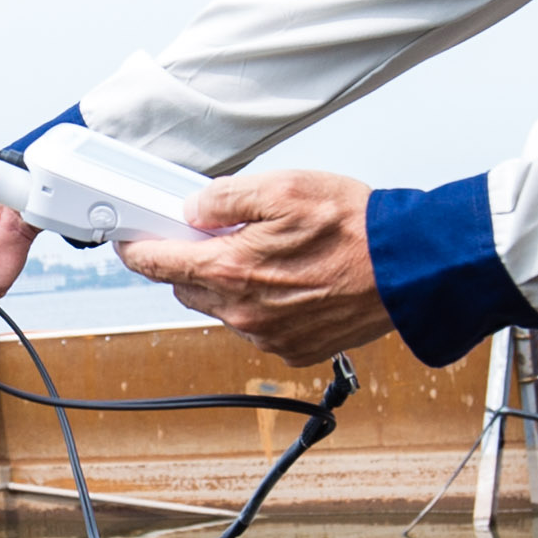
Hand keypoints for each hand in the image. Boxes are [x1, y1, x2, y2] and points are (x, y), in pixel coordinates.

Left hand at [117, 169, 397, 363]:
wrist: (408, 269)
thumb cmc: (354, 227)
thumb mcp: (282, 188)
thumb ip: (226, 198)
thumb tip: (195, 209)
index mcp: (231, 272)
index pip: (158, 265)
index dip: (138, 250)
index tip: (129, 243)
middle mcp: (243, 313)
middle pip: (187, 288)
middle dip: (189, 262)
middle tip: (212, 236)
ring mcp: (268, 336)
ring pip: (223, 309)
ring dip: (228, 284)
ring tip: (264, 254)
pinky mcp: (294, 349)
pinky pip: (258, 327)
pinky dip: (261, 305)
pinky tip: (289, 280)